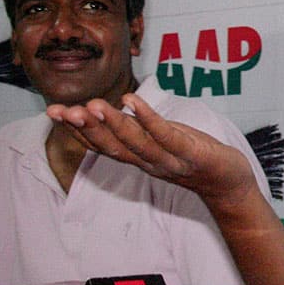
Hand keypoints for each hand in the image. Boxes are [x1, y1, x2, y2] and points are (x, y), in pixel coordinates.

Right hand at [47, 93, 256, 204]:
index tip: (54, 112)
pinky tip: (135, 101)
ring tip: (94, 105)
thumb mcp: (158, 141)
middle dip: (86, 128)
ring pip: (136, 143)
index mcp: (139, 158)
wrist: (229, 183)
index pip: (102, 145)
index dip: (77, 130)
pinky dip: (149, 119)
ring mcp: (169, 160)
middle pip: (112, 146)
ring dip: (114, 124)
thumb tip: (105, 111)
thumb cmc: (193, 155)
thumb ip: (134, 130)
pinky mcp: (191, 154)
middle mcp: (149, 162)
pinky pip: (167, 136)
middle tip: (62, 111)